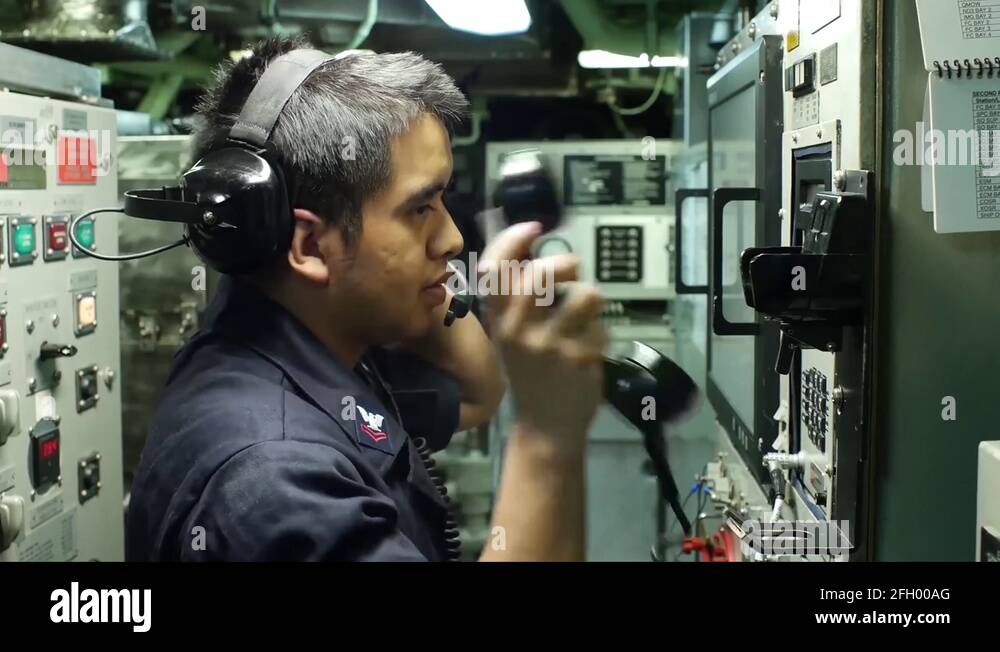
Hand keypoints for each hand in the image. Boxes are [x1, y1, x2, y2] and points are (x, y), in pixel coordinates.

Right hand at [477, 222, 606, 450]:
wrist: (547, 426)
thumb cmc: (531, 373)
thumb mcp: (512, 335)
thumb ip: (517, 296)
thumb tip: (529, 243)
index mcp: (497, 321)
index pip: (494, 269)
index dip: (513, 239)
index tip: (535, 228)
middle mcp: (517, 331)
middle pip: (541, 274)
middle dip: (565, 263)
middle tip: (573, 271)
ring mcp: (549, 345)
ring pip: (585, 295)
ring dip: (592, 299)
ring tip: (586, 317)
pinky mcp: (580, 358)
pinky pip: (601, 326)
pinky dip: (600, 334)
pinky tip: (589, 351)